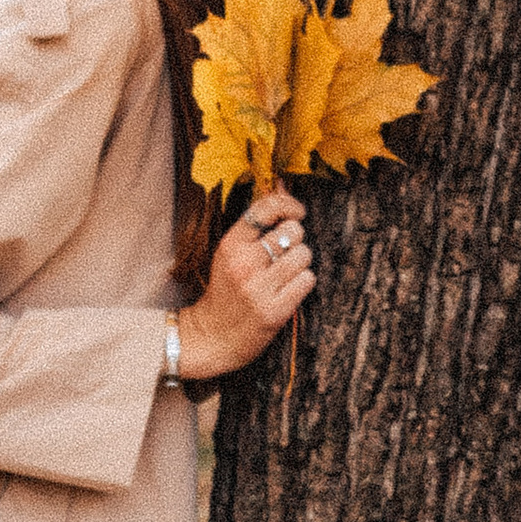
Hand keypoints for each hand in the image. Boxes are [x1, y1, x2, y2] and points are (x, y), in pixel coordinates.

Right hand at [177, 189, 314, 381]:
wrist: (213, 336)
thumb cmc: (226, 290)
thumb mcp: (231, 253)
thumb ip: (256, 223)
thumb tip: (282, 185)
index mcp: (230, 245)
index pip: (266, 208)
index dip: (289, 204)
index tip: (297, 212)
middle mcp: (244, 264)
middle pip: (293, 231)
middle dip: (295, 240)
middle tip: (283, 253)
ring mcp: (260, 288)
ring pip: (304, 255)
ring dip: (300, 263)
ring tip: (285, 273)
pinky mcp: (275, 311)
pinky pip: (307, 280)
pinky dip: (303, 283)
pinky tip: (288, 290)